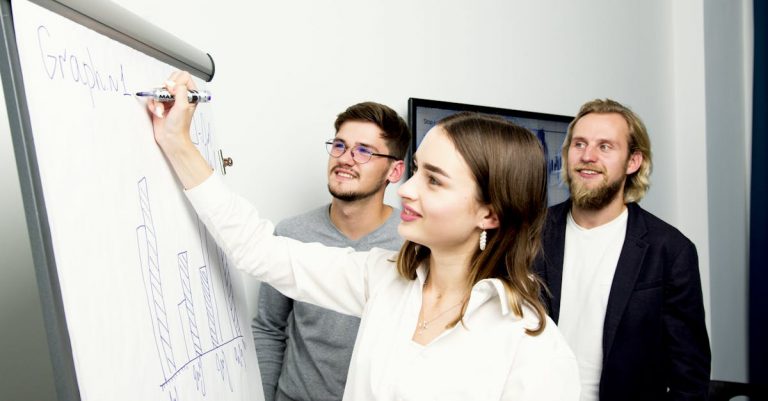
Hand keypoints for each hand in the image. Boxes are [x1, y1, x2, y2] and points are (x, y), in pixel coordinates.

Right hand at [146, 71, 211, 188]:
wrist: (170, 138)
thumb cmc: (179, 126)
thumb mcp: (183, 106)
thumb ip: (180, 91)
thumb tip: (172, 82)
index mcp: (190, 94)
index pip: (183, 76)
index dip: (177, 81)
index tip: (174, 91)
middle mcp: (180, 95)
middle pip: (170, 79)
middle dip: (165, 90)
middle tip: (167, 99)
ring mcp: (170, 99)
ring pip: (159, 88)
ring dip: (158, 99)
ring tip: (162, 110)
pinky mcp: (160, 103)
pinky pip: (153, 97)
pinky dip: (153, 105)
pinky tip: (158, 112)